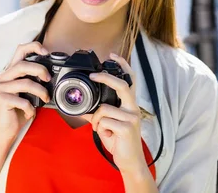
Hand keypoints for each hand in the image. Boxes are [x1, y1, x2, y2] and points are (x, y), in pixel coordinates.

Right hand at [0, 42, 50, 141]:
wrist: (6, 130)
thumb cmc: (19, 109)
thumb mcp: (29, 92)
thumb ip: (35, 80)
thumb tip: (52, 75)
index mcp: (10, 72)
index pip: (20, 50)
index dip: (33, 47)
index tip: (46, 52)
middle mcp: (3, 77)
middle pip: (22, 65)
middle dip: (39, 69)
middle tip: (48, 78)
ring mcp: (1, 88)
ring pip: (25, 83)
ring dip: (40, 91)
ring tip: (45, 98)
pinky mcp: (1, 100)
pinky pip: (22, 101)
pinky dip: (31, 108)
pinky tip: (30, 112)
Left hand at [87, 54, 147, 174]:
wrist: (130, 162)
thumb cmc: (120, 141)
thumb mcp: (108, 125)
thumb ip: (98, 114)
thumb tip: (83, 109)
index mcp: (130, 105)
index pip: (130, 80)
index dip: (123, 66)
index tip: (113, 55)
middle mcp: (133, 109)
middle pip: (122, 85)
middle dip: (106, 78)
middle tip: (93, 75)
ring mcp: (131, 118)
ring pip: (104, 109)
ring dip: (96, 120)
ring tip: (100, 129)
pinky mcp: (126, 128)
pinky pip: (104, 121)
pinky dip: (100, 128)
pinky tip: (107, 135)